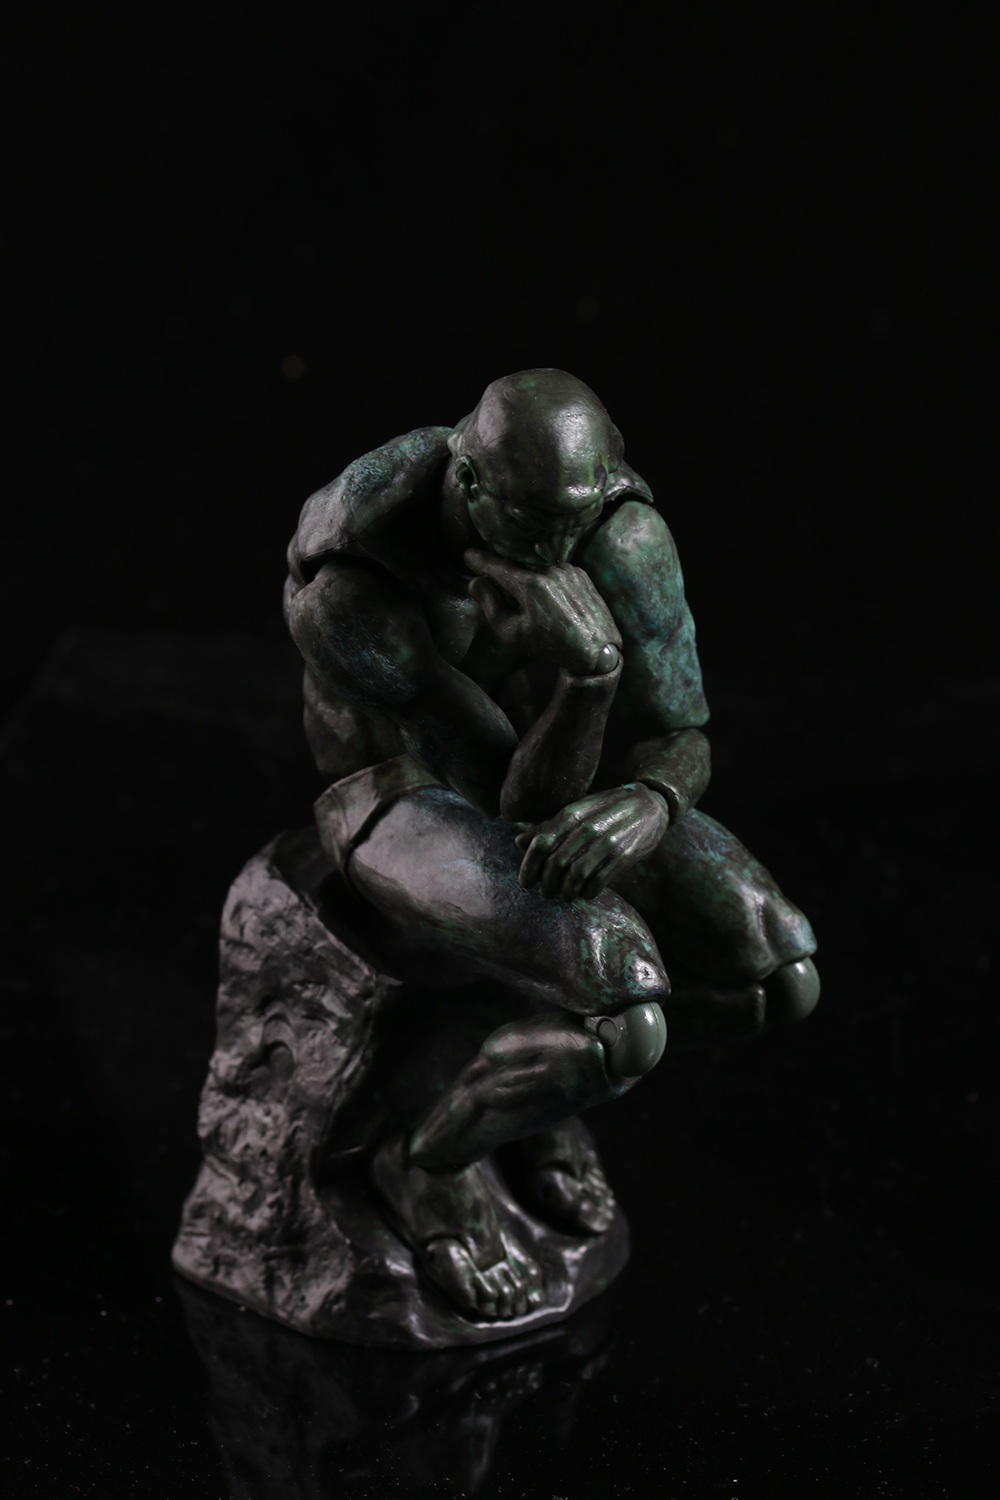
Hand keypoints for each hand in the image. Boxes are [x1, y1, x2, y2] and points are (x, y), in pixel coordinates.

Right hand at [465, 548, 621, 675]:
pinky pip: (554, 573)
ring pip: (537, 569)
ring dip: (529, 581)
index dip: (480, 561)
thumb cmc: (550, 645)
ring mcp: (567, 569)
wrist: (596, 649)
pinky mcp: (580, 573)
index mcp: (531, 584)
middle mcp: (550, 570)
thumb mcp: (512, 633)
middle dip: (506, 577)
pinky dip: (547, 583)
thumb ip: (490, 605)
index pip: (497, 566)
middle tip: (503, 595)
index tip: (468, 555)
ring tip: (535, 608)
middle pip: (517, 567)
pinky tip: (551, 604)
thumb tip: (476, 582)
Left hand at [516, 784, 669, 900]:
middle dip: (546, 884)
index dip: (528, 866)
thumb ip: (548, 826)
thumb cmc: (605, 809)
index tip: (525, 882)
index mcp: (571, 814)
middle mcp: (587, 827)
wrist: (649, 805)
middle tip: (545, 893)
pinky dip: (587, 892)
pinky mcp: (623, 856)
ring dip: (565, 892)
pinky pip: (598, 882)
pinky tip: (585, 893)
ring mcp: (607, 842)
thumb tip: (519, 842)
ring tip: (564, 896)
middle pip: (556, 863)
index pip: (541, 844)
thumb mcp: (576, 811)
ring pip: (575, 876)